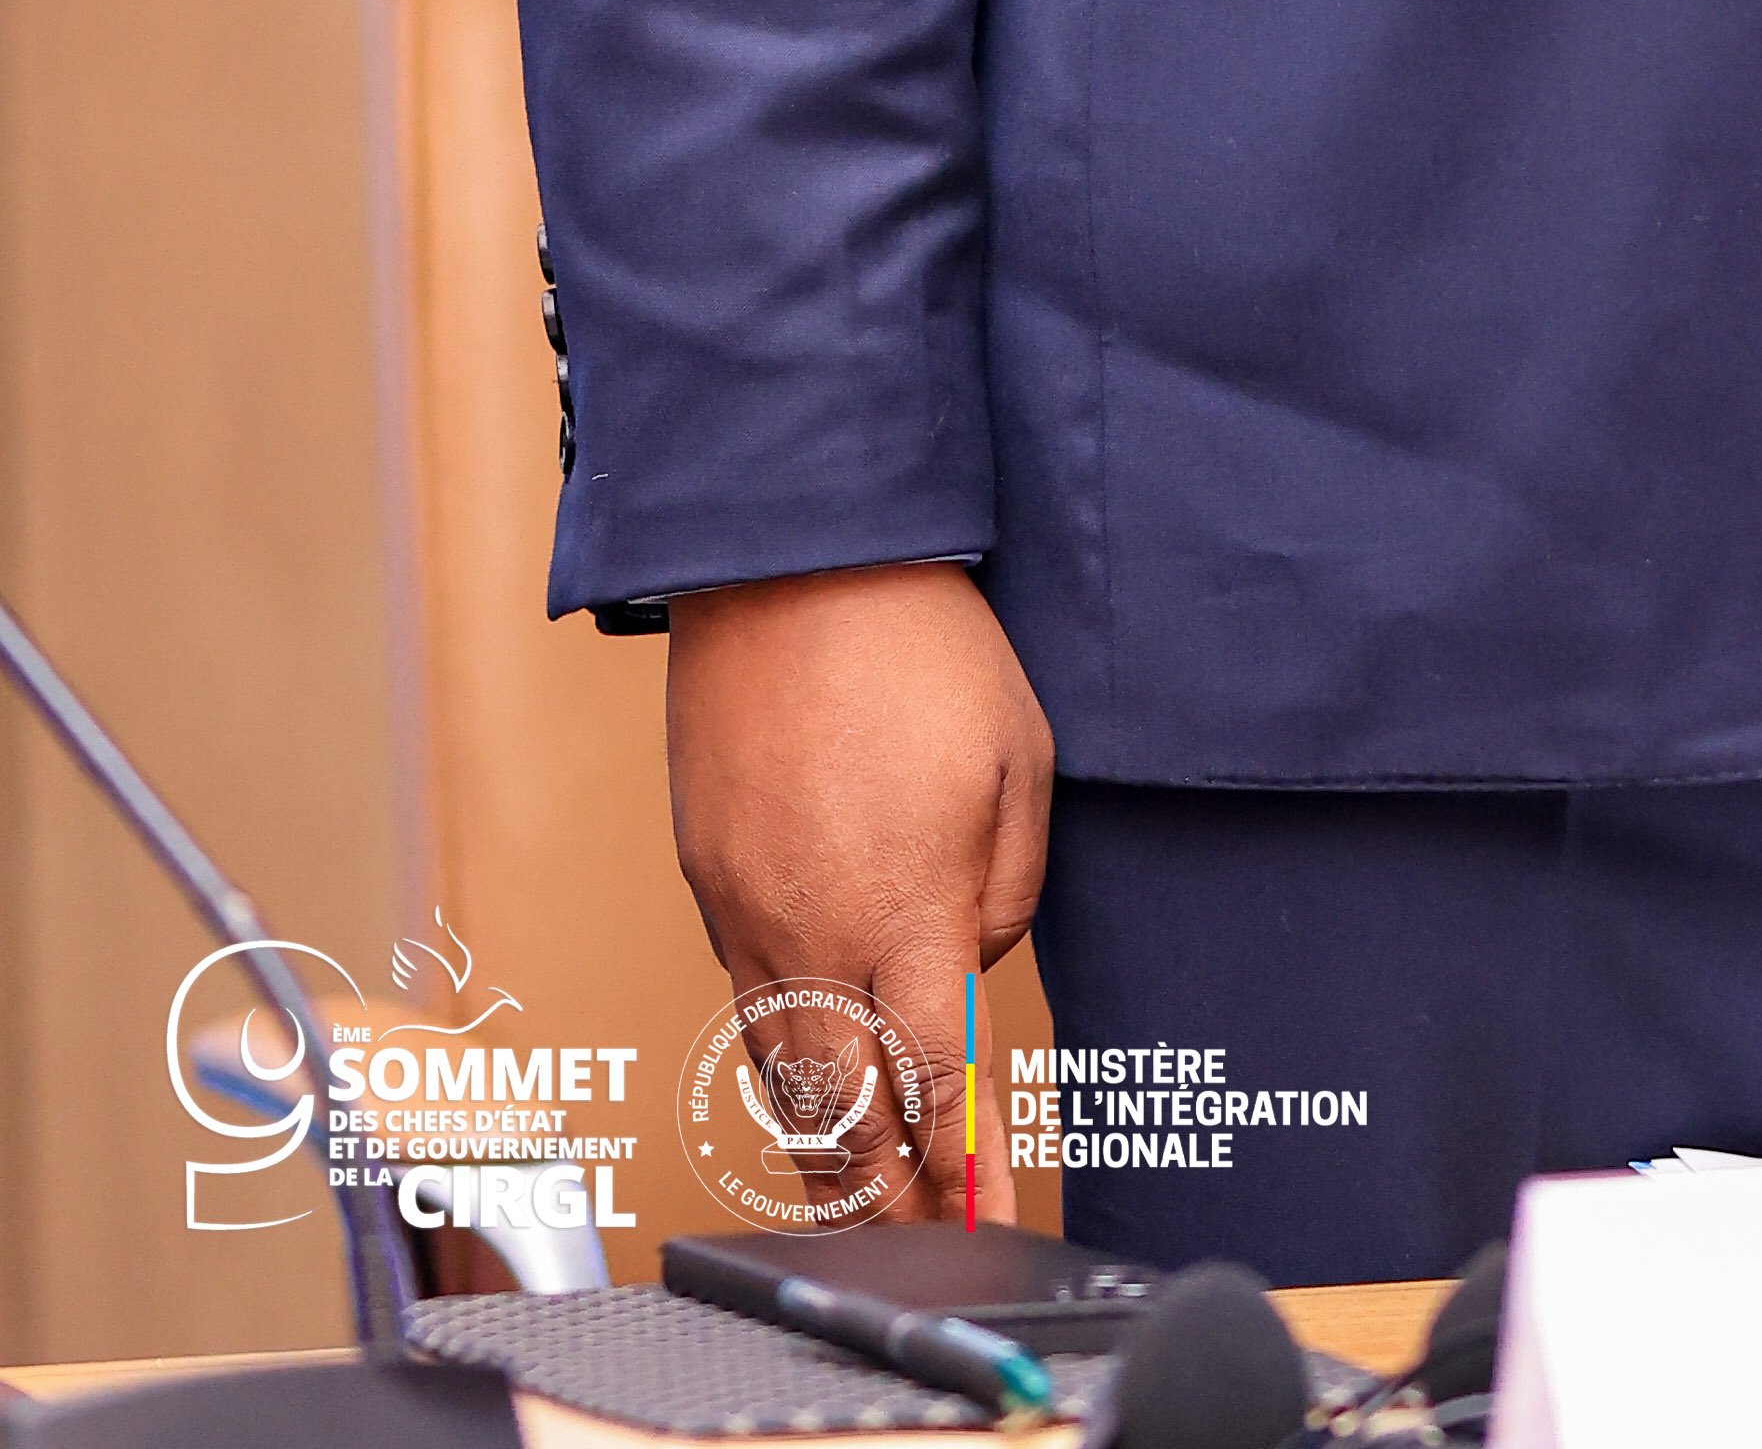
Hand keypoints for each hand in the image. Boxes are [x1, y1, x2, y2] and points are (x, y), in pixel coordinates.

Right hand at [666, 565, 1054, 1219]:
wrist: (790, 559)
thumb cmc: (921, 649)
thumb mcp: (1021, 764)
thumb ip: (1006, 891)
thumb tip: (971, 965)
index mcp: (905, 912)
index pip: (937, 1080)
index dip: (963, 1159)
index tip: (983, 1208)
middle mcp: (814, 933)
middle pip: (844, 1112)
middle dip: (882, 1192)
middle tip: (916, 1237)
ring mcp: (745, 912)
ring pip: (779, 1071)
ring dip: (822, 1143)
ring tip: (857, 1197)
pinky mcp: (705, 879)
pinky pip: (744, 999)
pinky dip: (778, 1059)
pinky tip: (806, 1077)